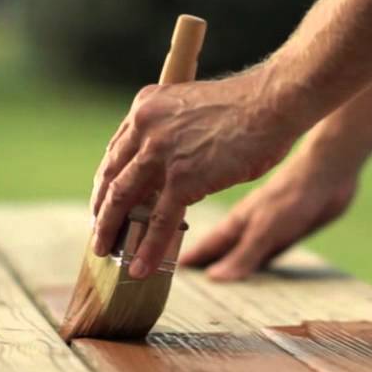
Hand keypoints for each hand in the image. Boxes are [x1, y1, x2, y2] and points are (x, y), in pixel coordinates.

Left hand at [90, 68, 301, 278]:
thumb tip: (168, 167)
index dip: (107, 183)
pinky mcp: (183, 179)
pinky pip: (159, 222)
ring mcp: (161, 153)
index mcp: (146, 107)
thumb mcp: (191, 109)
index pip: (116, 152)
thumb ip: (172, 133)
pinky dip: (148, 249)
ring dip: (111, 232)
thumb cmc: (245, 108)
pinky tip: (140, 268)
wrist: (272, 103)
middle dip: (102, 211)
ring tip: (106, 254)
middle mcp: (145, 127)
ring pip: (124, 200)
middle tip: (99, 234)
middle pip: (111, 177)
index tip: (104, 203)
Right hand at [179, 146, 358, 280]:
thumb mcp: (266, 228)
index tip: (167, 269)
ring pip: (240, 250)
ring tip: (213, 278)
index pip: (206, 244)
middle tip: (185, 274)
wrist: (330, 170)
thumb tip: (215, 280)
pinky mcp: (287, 231)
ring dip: (227, 262)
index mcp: (237, 223)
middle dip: (203, 261)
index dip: (189, 258)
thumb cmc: (294, 194)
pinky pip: (264, 253)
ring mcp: (267, 227)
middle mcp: (248, 225)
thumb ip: (244, 253)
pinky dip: (254, 261)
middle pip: (220, 248)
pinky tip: (255, 268)